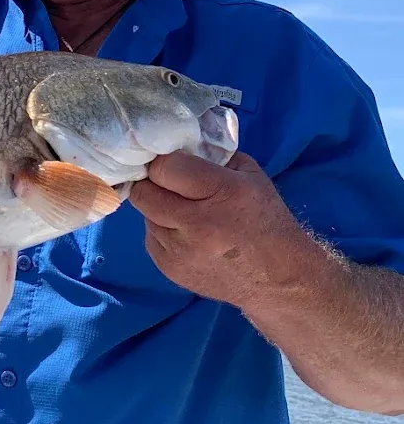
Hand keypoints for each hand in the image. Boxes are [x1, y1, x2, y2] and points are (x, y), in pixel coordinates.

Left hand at [128, 150, 309, 307]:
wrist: (278, 279)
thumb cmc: (265, 220)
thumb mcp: (250, 176)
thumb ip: (212, 155)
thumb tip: (176, 144)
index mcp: (221, 192)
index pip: (165, 167)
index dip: (163, 161)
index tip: (170, 161)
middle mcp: (197, 224)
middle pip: (144, 193)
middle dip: (152, 183)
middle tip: (167, 184)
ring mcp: (180, 251)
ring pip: (145, 215)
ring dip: (158, 208)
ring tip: (184, 212)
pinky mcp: (170, 269)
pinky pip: (151, 238)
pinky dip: (163, 231)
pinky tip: (187, 235)